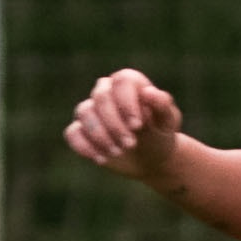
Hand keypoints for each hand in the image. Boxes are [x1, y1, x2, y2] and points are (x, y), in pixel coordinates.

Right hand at [63, 68, 183, 181]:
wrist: (151, 158)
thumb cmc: (161, 133)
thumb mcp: (168, 121)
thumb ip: (163, 105)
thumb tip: (149, 92)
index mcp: (129, 83)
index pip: (121, 81)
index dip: (126, 102)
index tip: (137, 126)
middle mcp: (106, 91)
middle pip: (101, 97)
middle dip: (114, 124)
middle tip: (131, 145)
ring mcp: (91, 110)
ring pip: (84, 113)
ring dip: (100, 135)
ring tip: (118, 153)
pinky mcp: (81, 130)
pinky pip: (72, 133)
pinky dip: (85, 147)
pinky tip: (102, 159)